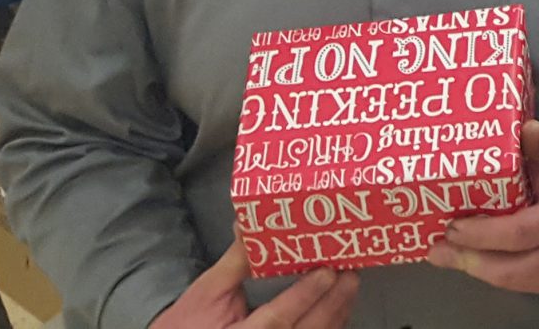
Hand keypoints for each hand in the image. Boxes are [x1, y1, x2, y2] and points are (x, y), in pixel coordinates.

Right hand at [148, 243, 356, 328]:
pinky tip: (337, 309)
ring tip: (348, 286)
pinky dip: (327, 327)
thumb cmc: (188, 322)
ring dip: (335, 316)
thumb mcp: (209, 289)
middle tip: (350, 274)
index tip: (327, 272)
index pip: (276, 320)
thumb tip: (251, 220)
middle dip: (332, 303)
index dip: (304, 296)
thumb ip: (237, 259)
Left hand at [428, 121, 538, 294]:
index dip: (485, 234)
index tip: (453, 225)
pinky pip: (509, 283)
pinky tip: (460, 258)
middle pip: (509, 268)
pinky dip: (482, 271)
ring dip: (470, 268)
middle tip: (437, 246)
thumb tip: (525, 131)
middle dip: (469, 259)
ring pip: (506, 281)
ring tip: (440, 254)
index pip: (521, 232)